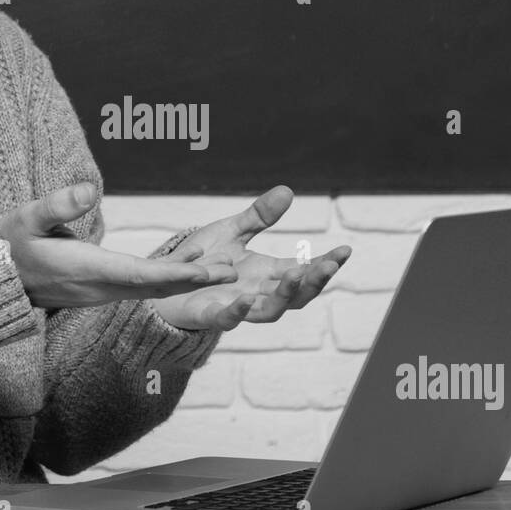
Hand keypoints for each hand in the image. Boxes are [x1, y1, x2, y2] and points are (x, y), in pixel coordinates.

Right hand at [0, 182, 237, 309]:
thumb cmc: (6, 246)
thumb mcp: (24, 219)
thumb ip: (56, 205)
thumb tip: (90, 188)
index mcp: (86, 270)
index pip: (139, 275)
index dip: (175, 273)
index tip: (205, 270)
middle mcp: (99, 287)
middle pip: (156, 287)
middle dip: (194, 280)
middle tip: (233, 270)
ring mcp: (100, 292)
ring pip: (152, 289)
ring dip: (187, 280)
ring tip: (223, 268)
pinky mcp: (99, 289)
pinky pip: (142, 288)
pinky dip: (169, 280)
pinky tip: (190, 267)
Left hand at [150, 185, 350, 331]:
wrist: (165, 286)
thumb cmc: (201, 263)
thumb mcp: (232, 233)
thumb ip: (259, 216)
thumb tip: (288, 190)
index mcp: (266, 274)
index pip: (304, 270)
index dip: (325, 263)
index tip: (345, 250)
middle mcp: (257, 294)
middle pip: (296, 295)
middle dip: (315, 281)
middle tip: (330, 265)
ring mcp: (236, 308)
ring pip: (269, 311)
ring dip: (285, 296)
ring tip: (298, 275)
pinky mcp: (210, 316)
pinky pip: (227, 319)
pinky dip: (237, 312)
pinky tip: (244, 299)